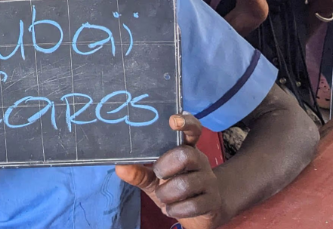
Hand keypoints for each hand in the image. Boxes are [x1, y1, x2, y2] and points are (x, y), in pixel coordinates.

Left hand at [117, 114, 223, 228]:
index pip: (193, 130)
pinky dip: (176, 209)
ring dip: (167, 193)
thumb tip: (119, 167)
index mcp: (186, 149)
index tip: (173, 121)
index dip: (186, 122)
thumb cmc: (175, 188)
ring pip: (186, 184)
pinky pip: (193, 205)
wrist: (203, 211)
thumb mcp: (153, 179)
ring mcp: (208, 181)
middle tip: (158, 174)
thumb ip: (139, 172)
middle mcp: (200, 161)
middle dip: (165, 166)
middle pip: (186, 155)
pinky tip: (170, 209)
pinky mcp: (212, 201)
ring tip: (163, 197)